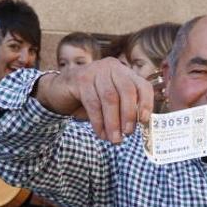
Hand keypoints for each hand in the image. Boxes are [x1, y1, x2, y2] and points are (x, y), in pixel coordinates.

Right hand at [35, 58, 153, 143]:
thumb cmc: (90, 98)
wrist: (59, 91)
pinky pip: (93, 103)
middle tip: (128, 134)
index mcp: (124, 72)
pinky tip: (100, 133)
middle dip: (129, 115)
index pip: (142, 85)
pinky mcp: (80, 79)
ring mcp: (95, 71)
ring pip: (109, 98)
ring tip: (114, 139)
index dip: (147, 103)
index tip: (144, 121)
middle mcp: (112, 67)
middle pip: (127, 90)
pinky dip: (98, 121)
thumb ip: (123, 109)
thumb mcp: (110, 101)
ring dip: (113, 122)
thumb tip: (135, 128)